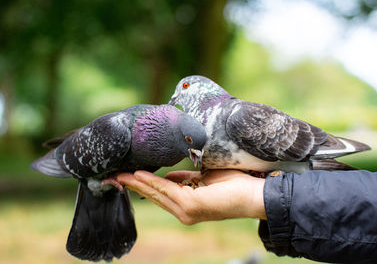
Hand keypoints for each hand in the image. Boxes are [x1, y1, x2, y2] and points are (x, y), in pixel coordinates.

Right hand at [117, 169, 266, 224]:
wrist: (253, 194)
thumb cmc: (232, 185)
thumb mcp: (203, 179)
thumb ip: (185, 178)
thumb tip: (169, 175)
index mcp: (185, 205)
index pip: (159, 195)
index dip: (142, 185)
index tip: (127, 175)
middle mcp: (183, 212)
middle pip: (152, 196)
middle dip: (133, 185)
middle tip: (114, 176)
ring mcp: (186, 211)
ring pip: (156, 193)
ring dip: (137, 183)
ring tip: (121, 174)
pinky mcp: (191, 205)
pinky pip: (166, 190)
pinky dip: (152, 182)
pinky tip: (139, 174)